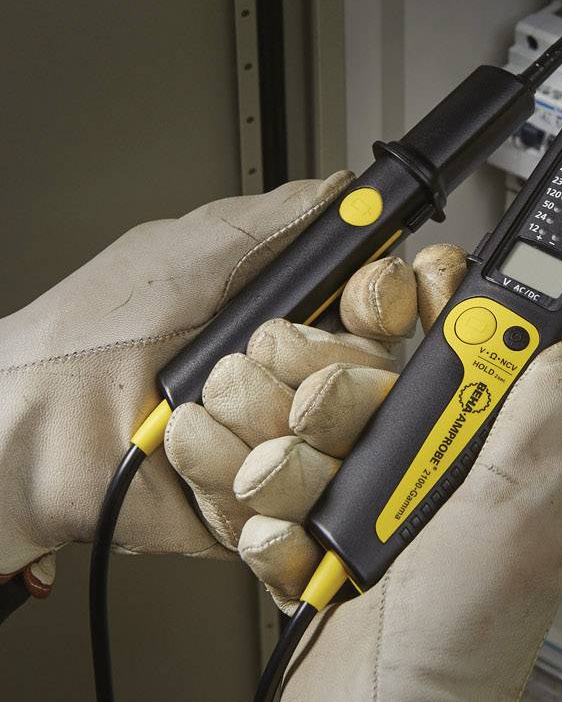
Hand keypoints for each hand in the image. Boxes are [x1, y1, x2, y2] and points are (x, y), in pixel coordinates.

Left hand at [0, 173, 354, 594]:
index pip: (381, 314)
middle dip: (312, 361)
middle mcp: (292, 385)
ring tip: (194, 403)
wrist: (32, 428)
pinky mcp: (257, 513)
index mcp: (287, 319)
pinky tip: (186, 451)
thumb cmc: (89, 337)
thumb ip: (278, 220)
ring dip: (258, 414)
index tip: (373, 297)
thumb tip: (347, 188)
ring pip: (337, 440)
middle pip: (373, 379)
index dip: (387, 302)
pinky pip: (293, 503)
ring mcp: (278, 451)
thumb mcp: (189, 252)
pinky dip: (233, 470)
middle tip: (251, 352)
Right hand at [166, 258, 561, 701]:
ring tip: (298, 516)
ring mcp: (353, 510)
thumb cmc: (459, 653)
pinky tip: (291, 560)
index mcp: (476, 457)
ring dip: (277, 469)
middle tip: (325, 450)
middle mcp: (417, 476)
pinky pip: (252, 497)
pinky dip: (261, 528)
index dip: (400, 320)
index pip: (433, 349)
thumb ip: (540, 425)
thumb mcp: (517, 522)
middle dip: (321, 407)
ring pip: (284, 430)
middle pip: (340, 379)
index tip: (372, 315)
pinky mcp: (299, 542)